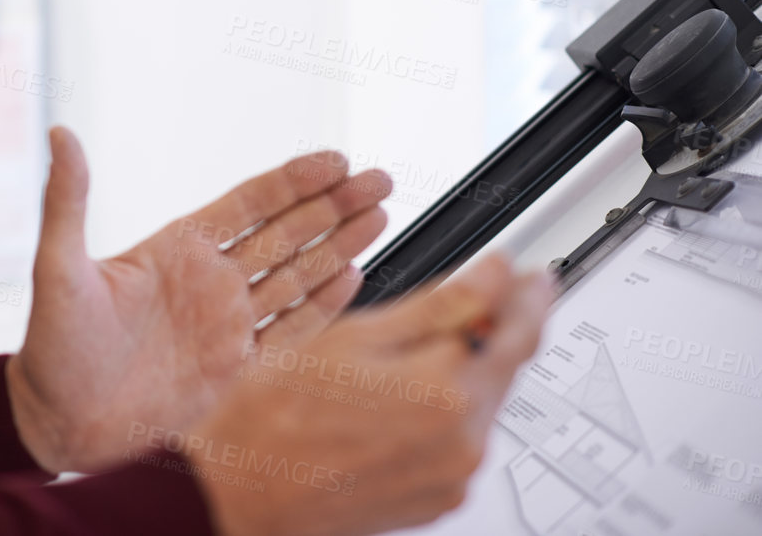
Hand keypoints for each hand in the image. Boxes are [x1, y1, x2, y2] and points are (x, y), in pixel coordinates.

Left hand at [6, 126, 393, 473]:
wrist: (58, 421)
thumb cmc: (51, 345)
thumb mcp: (58, 266)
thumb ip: (67, 200)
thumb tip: (59, 134)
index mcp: (175, 249)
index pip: (248, 204)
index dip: (293, 182)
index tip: (336, 159)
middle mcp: (208, 281)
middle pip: (286, 234)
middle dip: (333, 206)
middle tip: (380, 178)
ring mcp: (225, 324)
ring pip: (296, 277)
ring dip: (339, 247)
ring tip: (380, 215)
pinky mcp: (234, 370)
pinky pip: (289, 332)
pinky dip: (323, 307)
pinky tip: (354, 278)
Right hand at [192, 255, 553, 535]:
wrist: (243, 489)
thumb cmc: (276, 414)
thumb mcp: (353, 335)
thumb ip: (439, 305)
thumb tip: (495, 276)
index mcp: (447, 393)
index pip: (518, 332)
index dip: (529, 296)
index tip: (534, 277)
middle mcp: (462, 444)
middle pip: (502, 370)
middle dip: (493, 332)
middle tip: (485, 299)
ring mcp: (452, 478)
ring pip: (478, 406)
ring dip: (463, 374)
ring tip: (411, 354)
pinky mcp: (436, 501)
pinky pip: (458, 444)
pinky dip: (444, 414)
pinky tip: (398, 400)